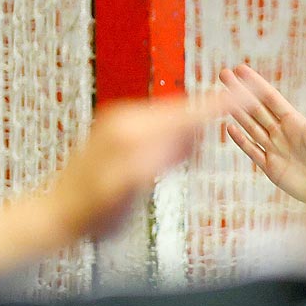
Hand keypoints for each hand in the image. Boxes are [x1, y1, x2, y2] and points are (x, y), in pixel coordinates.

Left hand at [42, 97, 212, 242]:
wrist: (57, 213)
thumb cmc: (91, 211)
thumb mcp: (124, 192)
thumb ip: (153, 162)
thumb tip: (182, 140)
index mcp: (130, 131)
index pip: (186, 111)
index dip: (220, 103)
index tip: (248, 92)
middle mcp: (125, 118)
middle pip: (182, 109)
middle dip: (204, 120)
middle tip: (191, 158)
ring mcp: (121, 122)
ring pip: (172, 116)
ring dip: (189, 130)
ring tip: (172, 165)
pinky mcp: (121, 131)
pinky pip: (160, 124)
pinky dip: (175, 135)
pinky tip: (167, 159)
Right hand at [220, 64, 305, 210]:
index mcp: (296, 122)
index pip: (271, 98)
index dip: (255, 84)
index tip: (241, 69)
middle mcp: (283, 134)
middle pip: (256, 109)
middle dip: (239, 93)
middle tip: (224, 74)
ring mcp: (276, 151)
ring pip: (251, 127)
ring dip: (237, 112)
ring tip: (222, 97)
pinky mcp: (272, 169)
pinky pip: (253, 151)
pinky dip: (241, 140)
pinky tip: (230, 128)